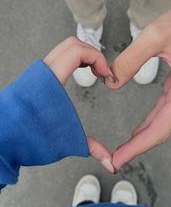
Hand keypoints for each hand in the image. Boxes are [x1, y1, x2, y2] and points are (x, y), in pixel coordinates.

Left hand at [44, 37, 113, 172]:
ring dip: (81, 56)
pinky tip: (75, 76)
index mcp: (51, 80)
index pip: (78, 51)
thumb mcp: (64, 142)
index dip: (98, 58)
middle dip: (92, 53)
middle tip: (101, 71)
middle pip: (71, 44)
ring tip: (92, 72)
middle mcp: (42, 72)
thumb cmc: (25, 139)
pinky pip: (54, 60)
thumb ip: (91, 148)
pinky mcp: (32, 80)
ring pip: (62, 50)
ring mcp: (36, 74)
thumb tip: (110, 162)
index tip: (105, 73)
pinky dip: (70, 62)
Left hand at [105, 5, 170, 169]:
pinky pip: (166, 111)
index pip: (159, 129)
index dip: (137, 147)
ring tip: (123, 149)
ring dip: (144, 137)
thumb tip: (110, 83)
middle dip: (137, 147)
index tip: (118, 160)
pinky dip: (151, 122)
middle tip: (115, 160)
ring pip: (164, 123)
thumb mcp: (154, 37)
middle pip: (161, 131)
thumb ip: (129, 61)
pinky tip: (139, 130)